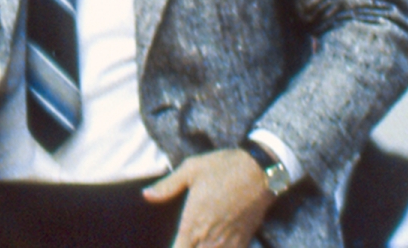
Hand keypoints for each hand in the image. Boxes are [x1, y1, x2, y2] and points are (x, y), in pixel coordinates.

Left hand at [143, 148, 274, 247]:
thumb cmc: (224, 167)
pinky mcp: (243, 240)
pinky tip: (212, 245)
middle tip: (183, 241)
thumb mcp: (191, 169)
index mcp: (194, 222)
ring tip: (197, 242)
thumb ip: (168, 186)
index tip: (170, 244)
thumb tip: (146, 195)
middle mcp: (210, 237)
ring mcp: (228, 241)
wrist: (262, 171)